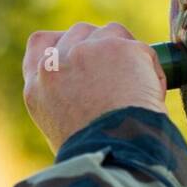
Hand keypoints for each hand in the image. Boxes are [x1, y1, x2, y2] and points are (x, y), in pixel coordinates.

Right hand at [22, 22, 167, 152]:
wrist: (114, 155)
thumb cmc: (94, 155)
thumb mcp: (59, 128)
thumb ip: (63, 99)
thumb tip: (88, 89)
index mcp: (36, 86)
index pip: (40, 43)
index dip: (62, 43)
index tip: (80, 54)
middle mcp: (55, 64)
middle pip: (78, 32)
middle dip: (98, 45)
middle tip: (116, 74)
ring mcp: (86, 51)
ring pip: (110, 32)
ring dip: (124, 51)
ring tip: (134, 86)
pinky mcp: (118, 47)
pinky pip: (141, 48)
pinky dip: (149, 67)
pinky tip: (150, 93)